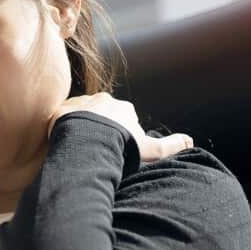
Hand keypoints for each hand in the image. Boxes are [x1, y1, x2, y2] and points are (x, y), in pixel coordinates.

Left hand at [49, 92, 192, 162]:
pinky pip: (60, 116)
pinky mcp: (60, 109)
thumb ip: (171, 146)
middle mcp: (102, 99)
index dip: (119, 134)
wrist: (90, 144)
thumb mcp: (151, 150)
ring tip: (78, 146)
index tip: (114, 147)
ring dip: (78, 126)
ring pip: (79, 114)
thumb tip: (191, 141)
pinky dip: (61, 126)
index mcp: (123, 108)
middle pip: (101, 114)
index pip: (123, 118)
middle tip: (94, 147)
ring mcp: (80, 102)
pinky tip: (62, 140)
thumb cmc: (122, 148)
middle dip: (98, 128)